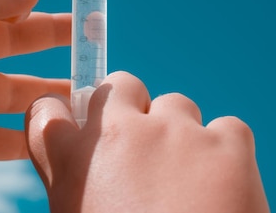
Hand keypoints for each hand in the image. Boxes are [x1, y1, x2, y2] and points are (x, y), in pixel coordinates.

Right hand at [26, 71, 269, 212]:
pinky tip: (224, 190)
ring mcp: (176, 131)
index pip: (46, 109)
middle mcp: (120, 133)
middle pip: (120, 85)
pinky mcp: (229, 143)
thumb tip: (90, 160)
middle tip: (146, 149)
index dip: (64, 114)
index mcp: (73, 160)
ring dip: (181, 134)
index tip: (81, 123)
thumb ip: (78, 182)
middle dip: (131, 109)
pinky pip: (227, 129)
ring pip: (177, 104)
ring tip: (190, 184)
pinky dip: (227, 154)